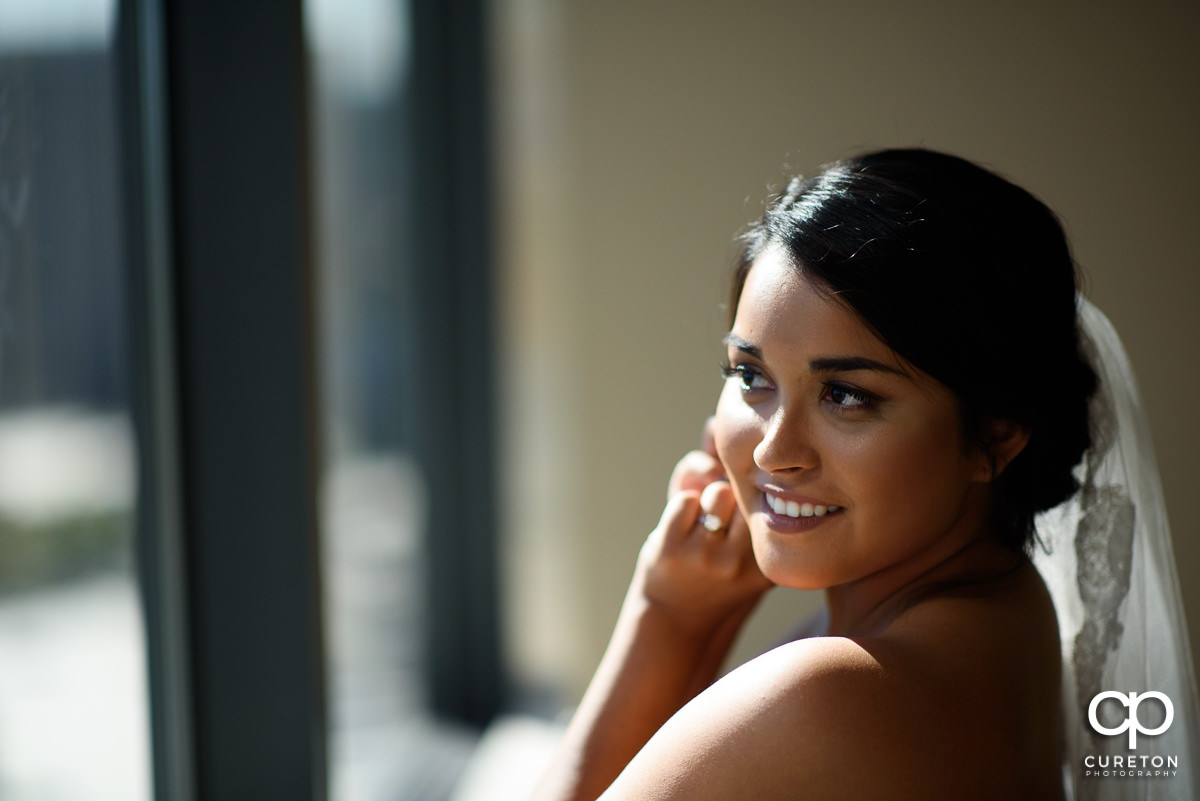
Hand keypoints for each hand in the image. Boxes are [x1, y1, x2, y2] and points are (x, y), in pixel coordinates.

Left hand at [635, 421, 771, 630]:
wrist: (679, 618)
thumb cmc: (717, 566)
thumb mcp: (744, 535)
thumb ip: (734, 477)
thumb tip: (717, 423)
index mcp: (773, 557)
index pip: (777, 497)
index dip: (759, 486)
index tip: (751, 498)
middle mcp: (745, 560)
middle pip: (748, 488)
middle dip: (733, 490)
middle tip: (725, 511)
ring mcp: (708, 556)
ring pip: (716, 490)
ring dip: (707, 497)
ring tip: (706, 521)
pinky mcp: (672, 550)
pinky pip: (684, 500)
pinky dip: (682, 506)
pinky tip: (684, 528)